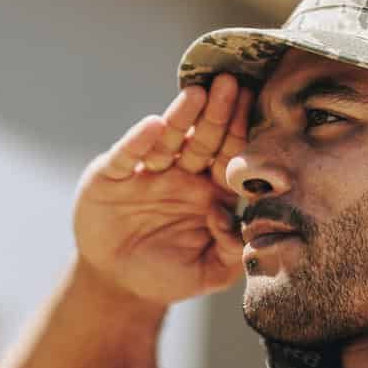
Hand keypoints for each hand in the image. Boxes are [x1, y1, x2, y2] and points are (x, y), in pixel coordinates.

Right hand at [72, 74, 250, 306]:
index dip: (241, 132)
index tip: (256, 104)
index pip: (230, 156)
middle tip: (232, 84)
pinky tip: (153, 126)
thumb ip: (232, 251)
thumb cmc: (168, 274)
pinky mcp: (111, 177)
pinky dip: (138, 141)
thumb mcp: (209, 271)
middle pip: (203, 139)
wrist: (116, 283)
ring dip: (182, 117)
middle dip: (218, 112)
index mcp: (210, 192)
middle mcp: (180, 175)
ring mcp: (146, 173)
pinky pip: (126, 156)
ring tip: (197, 93)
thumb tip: (234, 220)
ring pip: (168, 140)